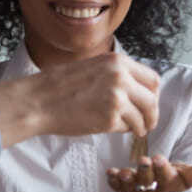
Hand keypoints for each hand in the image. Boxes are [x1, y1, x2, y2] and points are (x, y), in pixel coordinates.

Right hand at [0, 52, 159, 147]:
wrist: (39, 100)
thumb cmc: (60, 85)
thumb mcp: (93, 66)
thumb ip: (117, 74)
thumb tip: (138, 90)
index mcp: (118, 61)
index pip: (153, 79)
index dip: (153, 94)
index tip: (148, 102)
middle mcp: (121, 77)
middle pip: (152, 100)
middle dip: (152, 114)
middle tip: (148, 122)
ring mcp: (117, 98)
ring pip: (143, 117)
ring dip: (140, 126)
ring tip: (134, 130)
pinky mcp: (109, 119)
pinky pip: (126, 128)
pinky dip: (122, 130)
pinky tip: (111, 127)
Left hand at [107, 155, 191, 191]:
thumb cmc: (169, 182)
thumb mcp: (183, 179)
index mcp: (168, 186)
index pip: (168, 179)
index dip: (164, 170)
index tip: (159, 159)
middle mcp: (150, 191)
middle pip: (148, 182)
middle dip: (146, 171)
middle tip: (144, 160)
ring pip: (129, 187)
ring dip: (127, 179)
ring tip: (125, 172)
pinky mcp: (121, 191)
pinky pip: (115, 187)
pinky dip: (112, 181)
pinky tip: (110, 173)